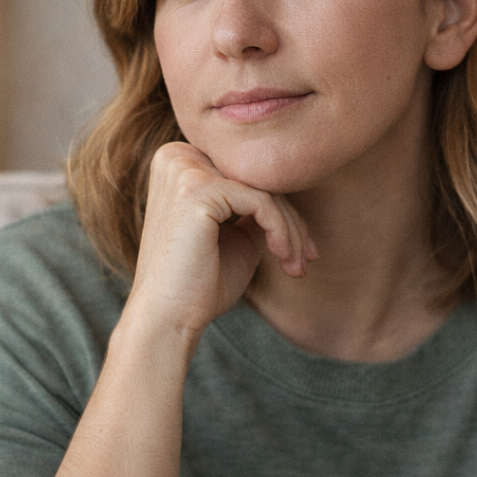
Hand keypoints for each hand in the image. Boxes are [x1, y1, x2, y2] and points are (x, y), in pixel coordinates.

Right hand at [128, 141, 316, 336]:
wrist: (168, 320)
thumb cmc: (200, 283)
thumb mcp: (236, 233)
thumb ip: (257, 205)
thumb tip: (293, 188)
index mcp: (180, 160)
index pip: (246, 176)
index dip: (280, 210)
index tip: (304, 246)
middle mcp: (178, 156)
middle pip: (256, 178)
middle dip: (291, 220)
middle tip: (308, 257)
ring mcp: (184, 169)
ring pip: (263, 188)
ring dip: (291, 229)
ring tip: (298, 265)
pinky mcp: (197, 189)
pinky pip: (261, 202)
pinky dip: (281, 231)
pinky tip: (284, 258)